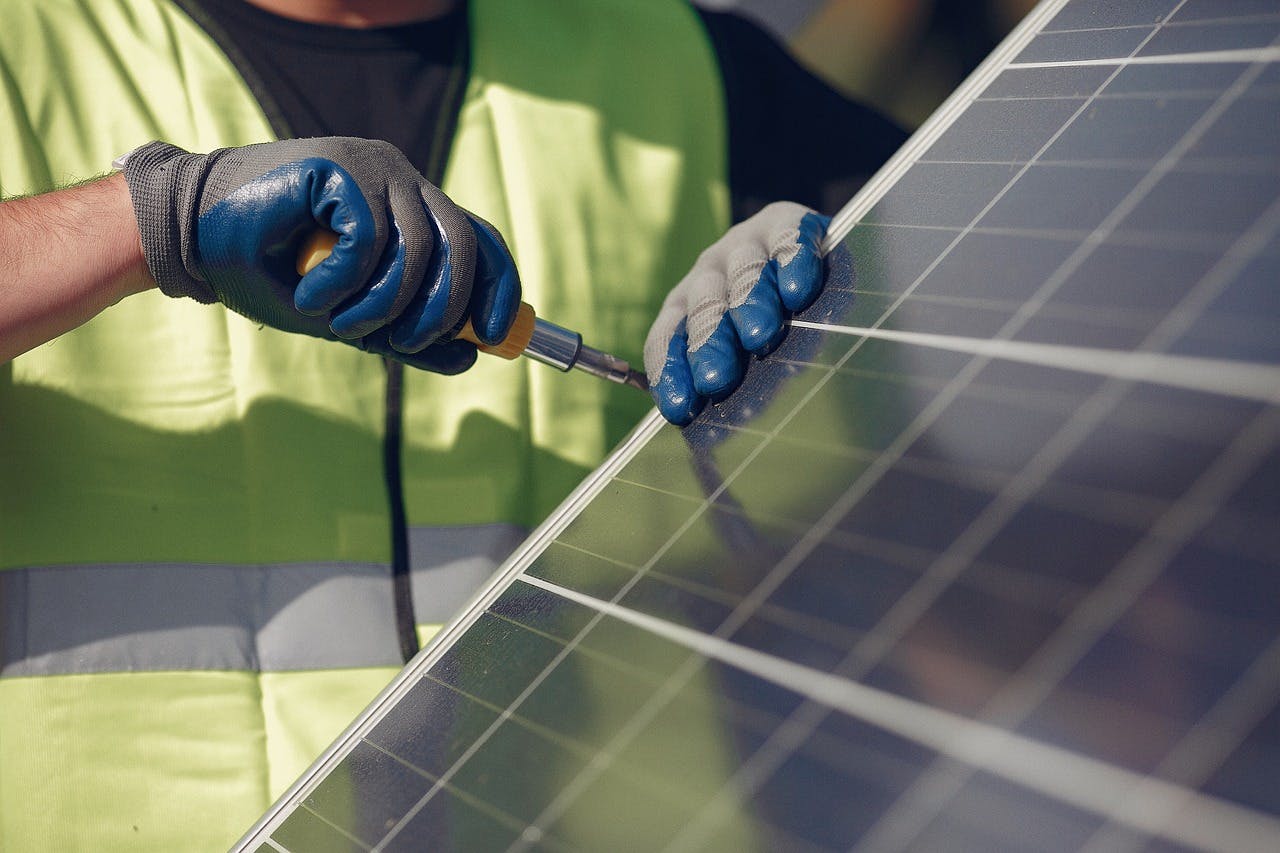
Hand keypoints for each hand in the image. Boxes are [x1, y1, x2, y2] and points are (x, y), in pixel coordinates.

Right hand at [122, 137, 519, 372]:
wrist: (190, 238)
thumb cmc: (268, 273)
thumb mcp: (348, 315)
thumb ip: (406, 334)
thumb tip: (470, 357)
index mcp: (411, 207)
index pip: (480, 241)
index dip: (499, 288)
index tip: (497, 338)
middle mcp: (401, 180)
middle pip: (463, 246)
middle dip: (442, 309)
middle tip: (399, 343)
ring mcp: (373, 167)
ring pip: (418, 249)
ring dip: (382, 306)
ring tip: (339, 324)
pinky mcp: (340, 165)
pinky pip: (371, 239)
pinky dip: (345, 283)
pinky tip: (311, 295)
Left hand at [643, 202, 828, 424]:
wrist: (814, 261)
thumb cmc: (776, 328)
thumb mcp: (746, 360)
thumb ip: (730, 387)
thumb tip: (711, 442)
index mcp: (686, 306)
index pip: (667, 337)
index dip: (670, 370)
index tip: (681, 407)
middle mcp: (709, 272)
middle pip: (703, 306)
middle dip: (708, 343)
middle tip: (716, 377)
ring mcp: (746, 244)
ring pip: (743, 273)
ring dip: (748, 302)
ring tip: (759, 334)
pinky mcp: (787, 222)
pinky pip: (787, 237)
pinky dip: (791, 259)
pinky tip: (798, 287)